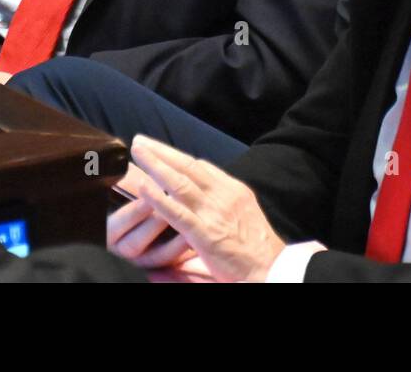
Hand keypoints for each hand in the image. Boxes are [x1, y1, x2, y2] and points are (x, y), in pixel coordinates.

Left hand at [122, 135, 286, 282]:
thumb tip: (203, 197)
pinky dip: (158, 198)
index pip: (202, 167)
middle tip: (140, 141)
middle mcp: (223, 195)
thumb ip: (221, 206)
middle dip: (162, 152)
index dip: (179, 158)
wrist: (273, 269)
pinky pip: (177, 213)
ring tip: (137, 152)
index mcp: (233, 190)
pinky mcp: (205, 234)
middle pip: (188, 166)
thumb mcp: (245, 215)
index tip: (161, 151)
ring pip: (180, 182)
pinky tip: (143, 187)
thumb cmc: (258, 249)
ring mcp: (214, 213)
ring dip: (156, 165)